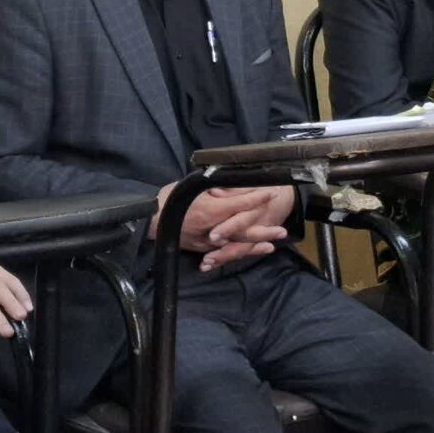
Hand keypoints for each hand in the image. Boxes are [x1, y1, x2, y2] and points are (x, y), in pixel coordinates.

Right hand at [151, 183, 294, 271]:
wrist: (151, 221)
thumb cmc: (170, 199)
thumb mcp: (192, 186)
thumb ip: (214, 186)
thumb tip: (233, 181)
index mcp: (211, 210)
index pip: (240, 204)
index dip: (256, 198)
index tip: (272, 192)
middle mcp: (213, 229)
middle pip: (244, 231)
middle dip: (264, 229)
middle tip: (282, 230)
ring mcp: (209, 241)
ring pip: (237, 244)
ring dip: (256, 244)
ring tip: (273, 244)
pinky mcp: (204, 248)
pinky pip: (226, 251)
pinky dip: (240, 251)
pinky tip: (252, 251)